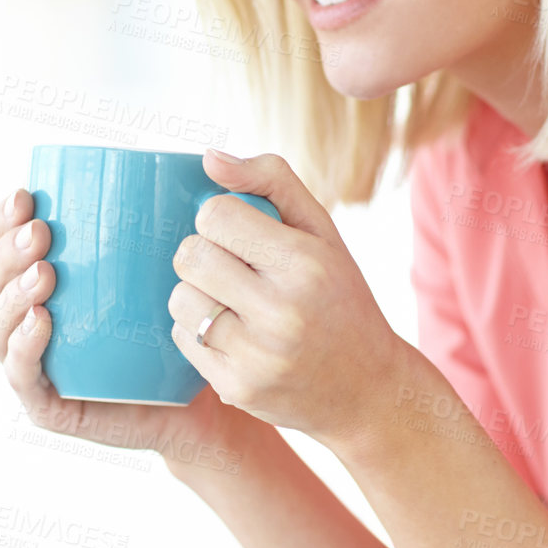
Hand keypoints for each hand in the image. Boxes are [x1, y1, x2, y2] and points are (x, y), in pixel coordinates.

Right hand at [0, 186, 238, 462]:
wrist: (200, 401)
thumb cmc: (180, 327)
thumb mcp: (170, 270)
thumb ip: (173, 221)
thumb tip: (204, 159)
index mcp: (39, 285)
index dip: (0, 220)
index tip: (27, 194)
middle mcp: (26, 323)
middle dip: (4, 253)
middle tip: (40, 234)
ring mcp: (33, 366)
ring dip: (11, 295)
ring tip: (44, 272)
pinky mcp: (48, 406)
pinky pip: (21, 376)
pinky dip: (24, 346)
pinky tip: (41, 320)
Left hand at [167, 148, 403, 450]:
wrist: (366, 390)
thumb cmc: (340, 299)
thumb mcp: (323, 233)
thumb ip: (271, 181)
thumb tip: (209, 158)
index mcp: (305, 264)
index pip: (216, 216)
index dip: (220, 219)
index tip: (238, 234)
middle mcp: (282, 311)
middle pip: (191, 256)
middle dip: (202, 254)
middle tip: (230, 267)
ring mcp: (257, 356)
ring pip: (180, 299)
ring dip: (196, 294)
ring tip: (230, 301)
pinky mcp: (237, 388)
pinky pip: (182, 340)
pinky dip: (197, 332)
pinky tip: (232, 334)